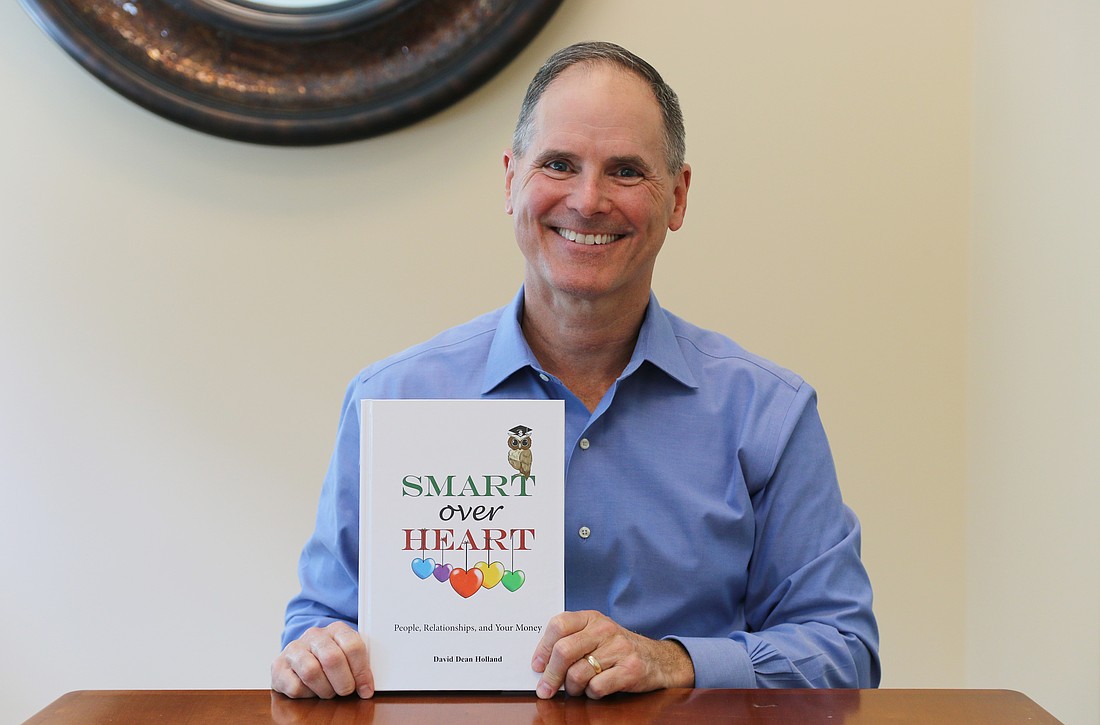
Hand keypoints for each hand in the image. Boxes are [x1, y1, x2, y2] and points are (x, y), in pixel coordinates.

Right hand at [271, 621, 373, 698]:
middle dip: (343, 682)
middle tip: (346, 691)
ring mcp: (294, 649)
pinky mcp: (278, 666)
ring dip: (325, 690)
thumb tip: (367, 688)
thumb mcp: (347, 656)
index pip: (353, 646)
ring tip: (329, 692)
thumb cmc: (328, 660)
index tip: (365, 689)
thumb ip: (359, 666)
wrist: (299, 658)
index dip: (362, 671)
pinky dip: (307, 695)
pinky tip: (311, 691)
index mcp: (336, 629)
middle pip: (332, 658)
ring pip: (311, 672)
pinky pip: (295, 686)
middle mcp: (314, 635)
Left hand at [530, 610, 694, 698]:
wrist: (657, 659)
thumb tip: (540, 664)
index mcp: (592, 618)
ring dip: (572, 688)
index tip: (537, 666)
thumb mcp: (595, 635)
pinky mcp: (630, 669)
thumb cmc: (617, 649)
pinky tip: (596, 689)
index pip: (558, 625)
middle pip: (564, 651)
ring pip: (578, 673)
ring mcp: (619, 648)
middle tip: (545, 690)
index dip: (543, 648)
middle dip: (551, 675)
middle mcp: (605, 629)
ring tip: (577, 689)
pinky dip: (591, 694)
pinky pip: (596, 687)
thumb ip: (571, 640)